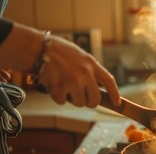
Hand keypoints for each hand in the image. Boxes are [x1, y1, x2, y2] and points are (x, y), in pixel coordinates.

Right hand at [0, 23, 120, 107]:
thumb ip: (89, 70)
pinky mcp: (59, 88)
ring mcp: (72, 81)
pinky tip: (54, 85)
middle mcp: (85, 73)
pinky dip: (57, 96)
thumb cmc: (58, 52)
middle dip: (89, 102)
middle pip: (94, 99)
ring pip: (79, 103)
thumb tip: (97, 88)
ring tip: (64, 86)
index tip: (117, 103)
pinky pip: (62, 101)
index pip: (109, 81)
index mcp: (91, 64)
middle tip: (82, 97)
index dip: (114, 94)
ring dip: (72, 99)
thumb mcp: (79, 56)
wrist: (38, 48)